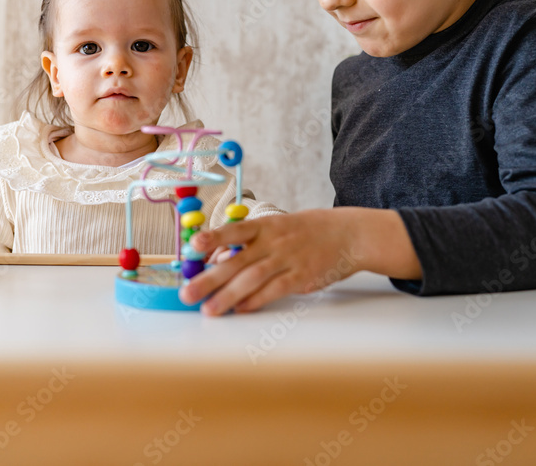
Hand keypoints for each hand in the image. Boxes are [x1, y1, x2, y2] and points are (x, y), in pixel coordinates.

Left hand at [178, 209, 365, 315]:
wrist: (347, 235)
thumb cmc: (305, 231)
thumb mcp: (277, 227)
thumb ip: (248, 243)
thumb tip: (216, 261)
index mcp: (265, 225)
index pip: (235, 230)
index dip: (214, 238)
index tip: (193, 247)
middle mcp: (274, 241)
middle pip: (237, 261)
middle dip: (209, 278)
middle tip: (187, 294)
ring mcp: (288, 260)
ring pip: (252, 279)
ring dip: (228, 296)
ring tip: (209, 310)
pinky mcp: (301, 277)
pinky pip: (274, 290)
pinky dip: (256, 301)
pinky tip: (240, 309)